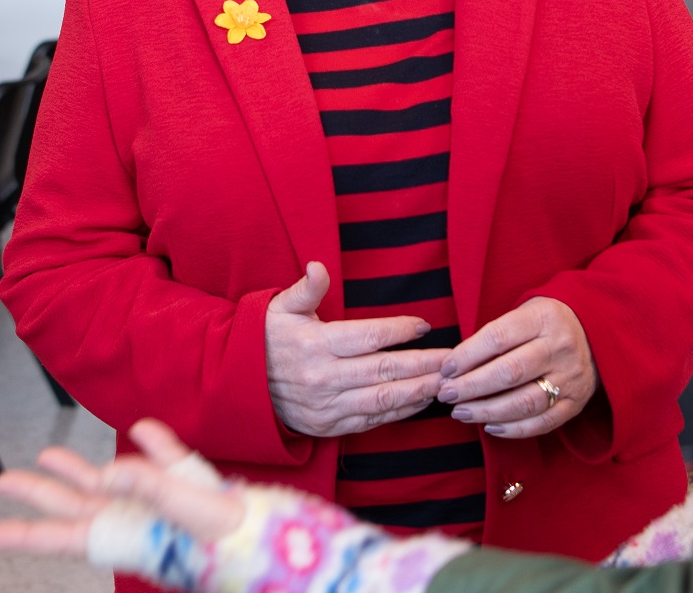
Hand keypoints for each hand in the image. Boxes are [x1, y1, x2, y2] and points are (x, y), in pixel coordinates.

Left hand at [0, 420, 243, 557]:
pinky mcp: (186, 485)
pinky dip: (153, 442)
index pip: (63, 537)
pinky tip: (141, 428)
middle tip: (3, 481)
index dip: (25, 533)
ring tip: (48, 454)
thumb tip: (108, 468)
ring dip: (77, 469)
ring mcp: (158, 502)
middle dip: (39, 493)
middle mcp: (135, 519)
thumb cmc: (230, 542)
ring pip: (108, 483)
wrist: (271, 537)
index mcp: (126, 536)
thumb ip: (148, 486)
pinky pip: (164, 461)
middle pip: (75, 507)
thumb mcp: (186, 514)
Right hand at [265, 262, 449, 437]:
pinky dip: (400, 411)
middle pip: (385, 370)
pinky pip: (372, 419)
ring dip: (419, 390)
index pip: (370, 337)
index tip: (424, 326)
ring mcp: (327, 406)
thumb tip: (318, 267)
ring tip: (446, 381)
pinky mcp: (329, 426)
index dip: (400, 331)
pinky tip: (420, 400)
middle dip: (424, 364)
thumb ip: (306, 290)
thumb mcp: (280, 308)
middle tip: (453, 359)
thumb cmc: (266, 339)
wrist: (240, 386)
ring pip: (384, 399)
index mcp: (316, 344)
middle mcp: (324, 377)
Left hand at [439, 297, 594, 437]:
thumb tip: (457, 365)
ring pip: (524, 402)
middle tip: (446, 394)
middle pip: (510, 372)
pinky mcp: (576, 403)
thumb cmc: (547, 323)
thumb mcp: (526, 312)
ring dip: (486, 411)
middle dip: (471, 386)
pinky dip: (513, 429)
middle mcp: (560, 348)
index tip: (446, 369)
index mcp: (544, 318)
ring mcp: (571, 377)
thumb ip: (497, 334)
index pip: (498, 337)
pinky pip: (543, 423)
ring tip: (460, 412)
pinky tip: (490, 426)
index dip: (468, 355)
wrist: (597, 333)